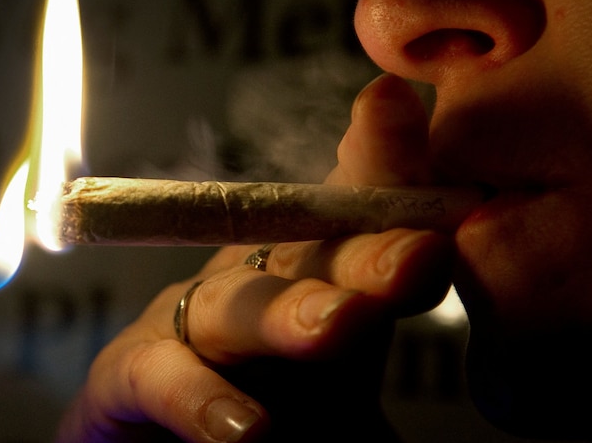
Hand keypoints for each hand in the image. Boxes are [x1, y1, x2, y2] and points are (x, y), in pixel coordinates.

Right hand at [57, 74, 455, 442]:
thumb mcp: (345, 413)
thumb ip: (381, 395)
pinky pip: (161, 374)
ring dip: (287, 311)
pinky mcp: (127, 373)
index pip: (361, 223)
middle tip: (420, 255)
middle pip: (310, 254)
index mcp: (316, 283)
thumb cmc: (276, 425)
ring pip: (237, 305)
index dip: (395, 183)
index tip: (453, 174)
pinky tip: (245, 428)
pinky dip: (199, 397)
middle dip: (365, 250)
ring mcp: (186, 323)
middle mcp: (255, 288)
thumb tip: (465, 390)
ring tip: (338, 327)